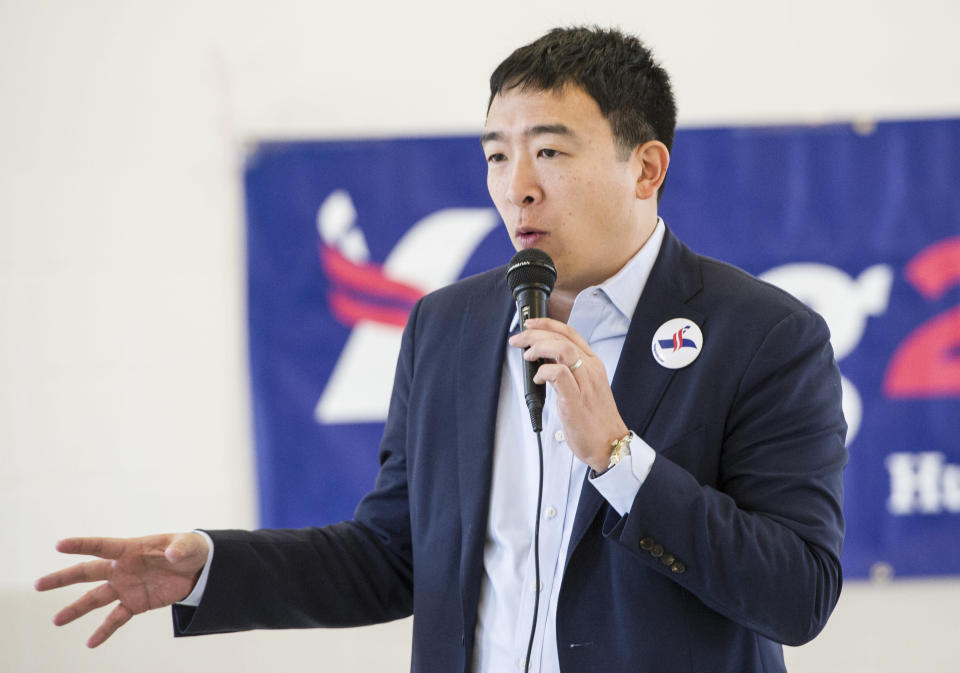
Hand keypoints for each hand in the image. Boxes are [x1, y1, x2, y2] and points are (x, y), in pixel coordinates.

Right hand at [35, 532, 209, 646]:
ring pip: (95, 598)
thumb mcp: (189, 545)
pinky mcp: (135, 603)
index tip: (59, 545)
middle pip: (87, 572)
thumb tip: (173, 554)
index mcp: (131, 549)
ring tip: (56, 621)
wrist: (198, 569)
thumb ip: (180, 549)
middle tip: (38, 584)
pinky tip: (91, 643)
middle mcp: (121, 568)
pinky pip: (116, 618)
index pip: (102, 546)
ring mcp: (125, 586)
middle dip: (63, 578)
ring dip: (76, 609)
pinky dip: (104, 631)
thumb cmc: (190, 549)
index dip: (82, 545)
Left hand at [509, 317, 628, 472]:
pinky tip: (538, 378)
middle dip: (535, 334)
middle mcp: (590, 370)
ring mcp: (585, 384)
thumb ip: (567, 373)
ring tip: (527, 356)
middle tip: (518, 340)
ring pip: (562, 350)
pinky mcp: (576, 400)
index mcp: (593, 364)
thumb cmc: (595, 420)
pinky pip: (559, 375)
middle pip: (562, 338)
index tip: (530, 324)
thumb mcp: (584, 388)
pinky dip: (544, 372)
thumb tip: (542, 363)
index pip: (570, 333)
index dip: (547, 324)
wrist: (609, 444)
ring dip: (539, 348)